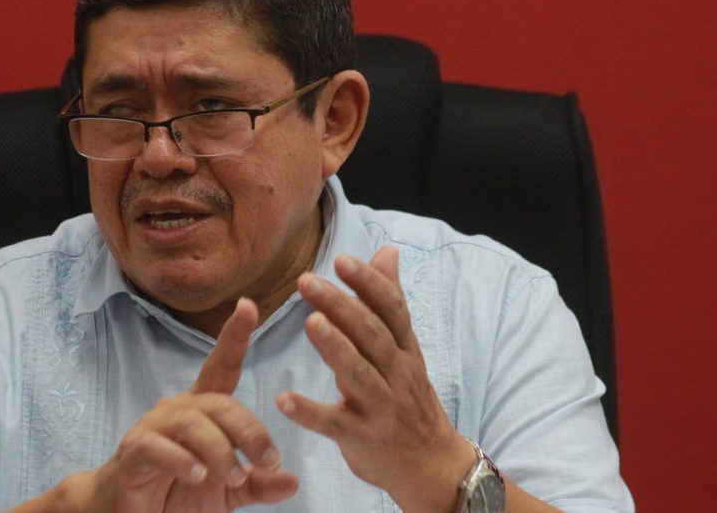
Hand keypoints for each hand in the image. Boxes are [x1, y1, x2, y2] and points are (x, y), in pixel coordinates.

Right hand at [88, 298, 297, 512]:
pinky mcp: (131, 454)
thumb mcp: (225, 492)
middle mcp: (175, 411)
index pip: (221, 367)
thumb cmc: (175, 494)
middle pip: (217, 402)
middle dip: (248, 429)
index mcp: (200, 412)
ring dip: (219, 449)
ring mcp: (151, 430)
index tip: (249, 306)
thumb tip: (292, 479)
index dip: (234, 337)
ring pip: (190, 422)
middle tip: (269, 461)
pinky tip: (197, 475)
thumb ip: (257, 483)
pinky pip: (156, 446)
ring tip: (235, 476)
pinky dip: (180, 460)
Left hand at [278, 246, 473, 511]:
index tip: (341, 260)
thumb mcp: (406, 351)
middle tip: (307, 282)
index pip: (391, 310)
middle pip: (371, 335)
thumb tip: (386, 251)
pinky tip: (284, 400)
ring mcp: (383, 407)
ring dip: (335, 348)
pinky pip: (335, 424)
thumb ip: (390, 303)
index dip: (368, 284)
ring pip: (359, 374)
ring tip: (310, 324)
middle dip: (341, 306)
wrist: (433, 466)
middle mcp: (398, 374)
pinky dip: (310, 412)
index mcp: (405, 350)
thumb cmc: (409, 400)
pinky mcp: (364, 438)